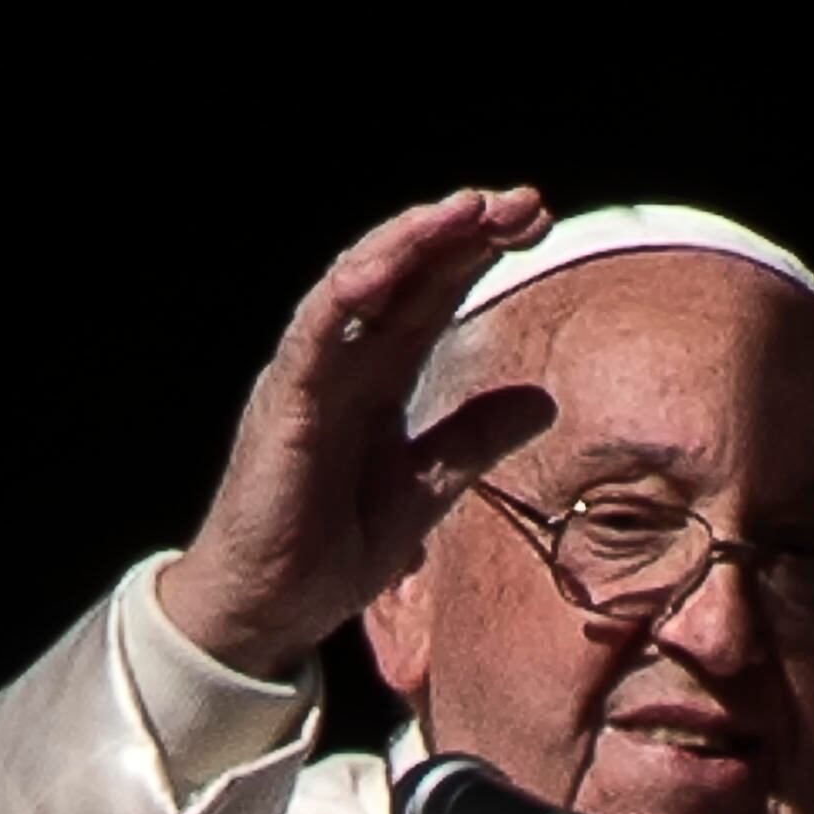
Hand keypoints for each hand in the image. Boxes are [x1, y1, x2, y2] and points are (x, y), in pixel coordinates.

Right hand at [160, 187, 555, 677]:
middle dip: (464, 230)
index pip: (432, 295)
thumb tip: (544, 401)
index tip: (539, 224)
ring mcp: (310, 375)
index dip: (480, 253)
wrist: (270, 610)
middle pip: (405, 274)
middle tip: (527, 202)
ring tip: (471, 208)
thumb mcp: (427, 489)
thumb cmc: (328, 550)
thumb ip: (474, 440)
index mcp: (377, 378)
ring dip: (414, 239)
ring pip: (358, 282)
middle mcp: (342, 362)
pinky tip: (394, 260)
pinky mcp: (285, 402)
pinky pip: (316, 330)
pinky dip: (353, 288)